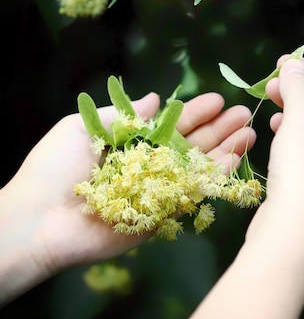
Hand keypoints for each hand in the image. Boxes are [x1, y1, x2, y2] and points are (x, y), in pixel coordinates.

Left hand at [0, 92, 255, 305]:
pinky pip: (191, 195)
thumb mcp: (83, 125)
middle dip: (217, 129)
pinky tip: (236, 160)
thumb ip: (124, 113)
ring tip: (249, 132)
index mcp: (129, 144)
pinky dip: (215, 179)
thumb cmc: (54, 168)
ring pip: (197, 168)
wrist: (38, 219)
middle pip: (189, 145)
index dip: (194, 112)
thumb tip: (155, 98)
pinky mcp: (160, 216)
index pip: (169, 125)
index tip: (217, 99)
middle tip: (243, 113)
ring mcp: (156, 192)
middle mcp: (146, 166)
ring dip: (224, 150)